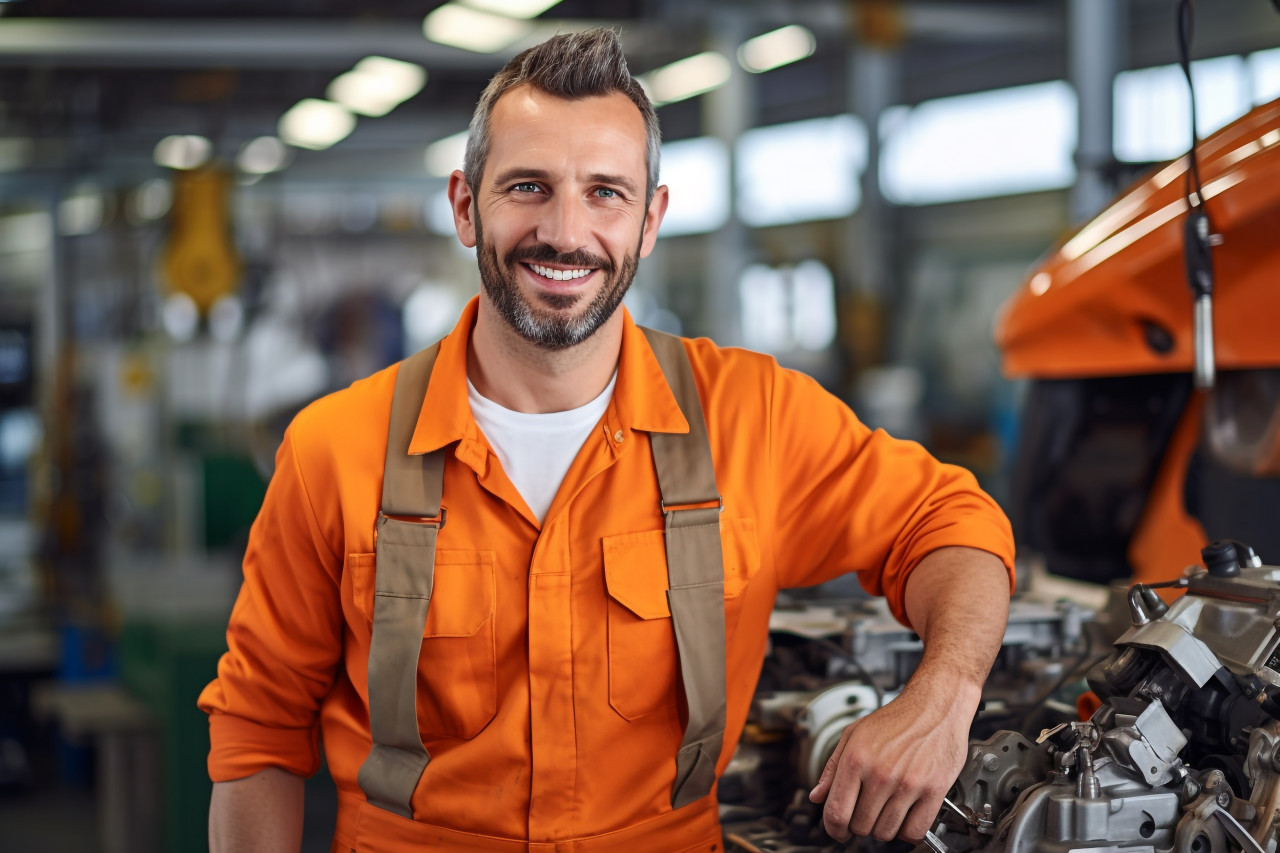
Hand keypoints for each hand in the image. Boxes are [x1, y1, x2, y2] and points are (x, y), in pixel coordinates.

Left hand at [807, 681, 974, 842]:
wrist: (935, 705)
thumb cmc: (896, 718)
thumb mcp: (854, 734)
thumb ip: (833, 767)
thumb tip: (817, 795)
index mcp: (857, 758)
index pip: (836, 811)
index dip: (834, 829)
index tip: (837, 831)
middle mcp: (881, 773)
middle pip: (861, 826)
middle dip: (858, 825)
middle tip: (864, 813)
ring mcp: (908, 784)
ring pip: (886, 832)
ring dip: (882, 829)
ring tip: (884, 812)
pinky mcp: (934, 790)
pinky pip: (915, 831)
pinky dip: (907, 832)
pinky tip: (904, 818)